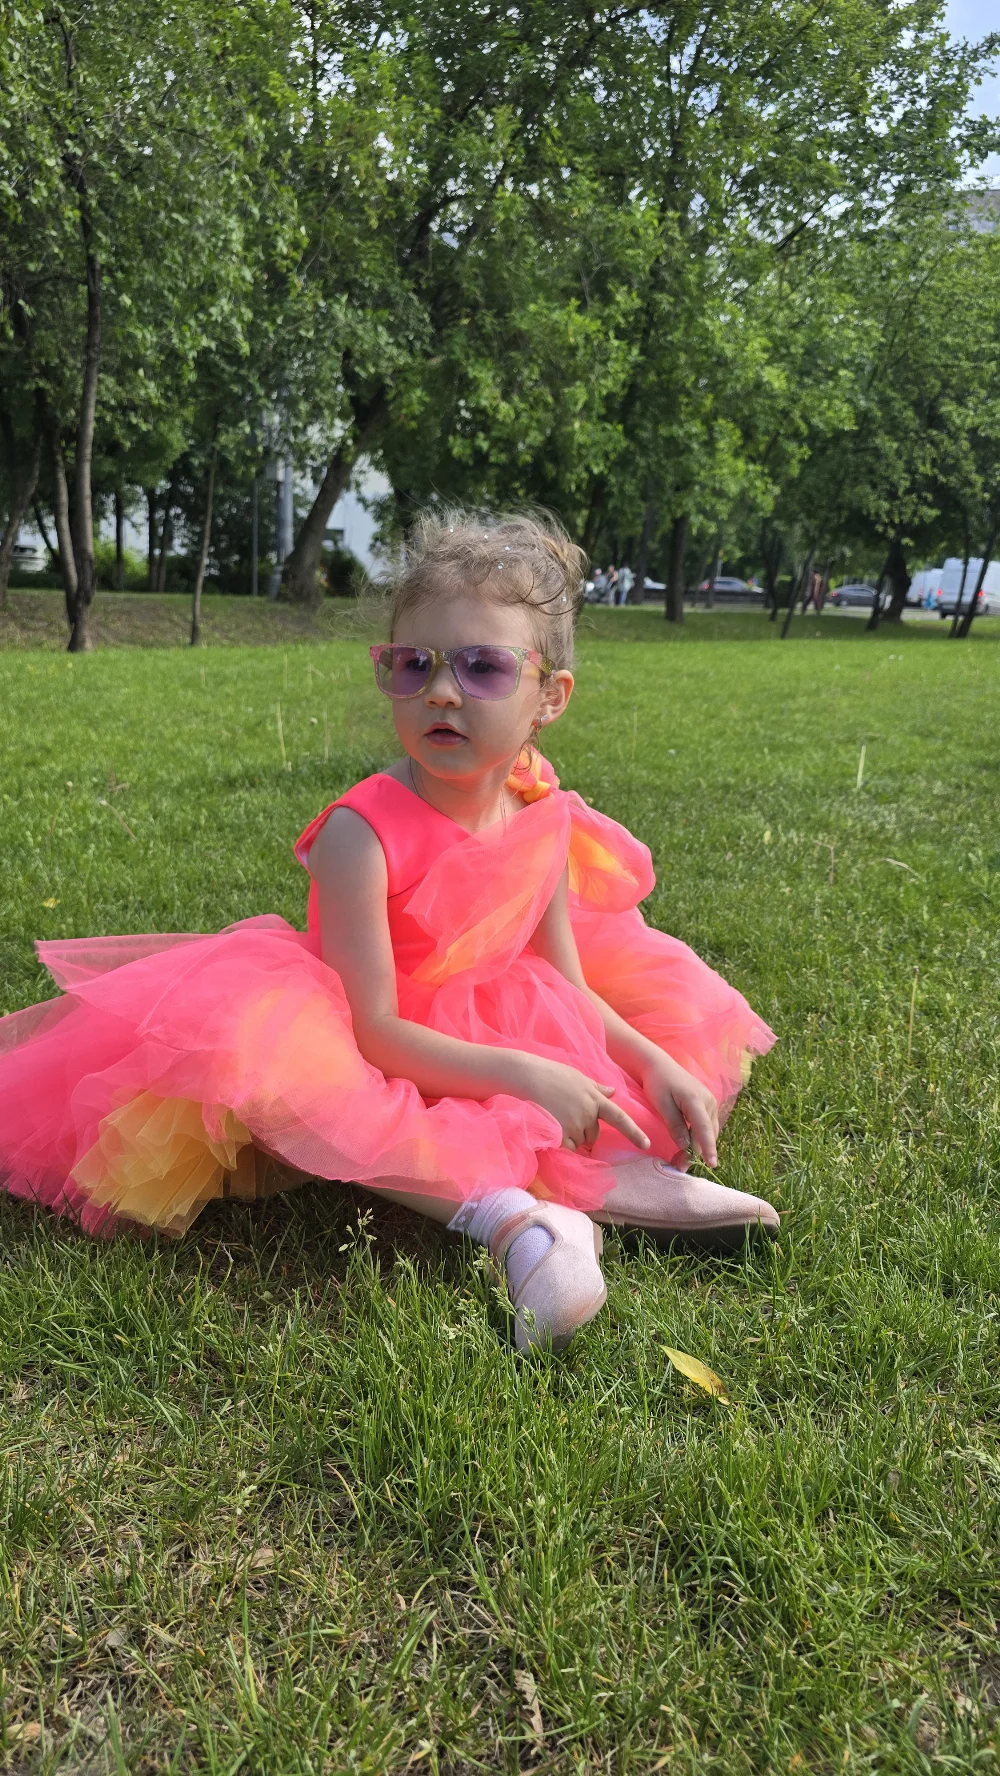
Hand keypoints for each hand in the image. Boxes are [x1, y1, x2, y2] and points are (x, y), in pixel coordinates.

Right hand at [518, 1056, 650, 1153]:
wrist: (529, 1077)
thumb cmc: (552, 1074)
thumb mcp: (578, 1077)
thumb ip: (596, 1088)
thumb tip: (613, 1092)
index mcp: (596, 1098)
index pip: (620, 1118)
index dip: (634, 1132)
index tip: (647, 1145)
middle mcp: (588, 1113)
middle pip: (594, 1135)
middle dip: (584, 1131)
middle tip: (566, 1115)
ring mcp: (575, 1124)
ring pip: (580, 1141)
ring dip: (572, 1136)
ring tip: (557, 1116)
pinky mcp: (561, 1133)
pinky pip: (568, 1147)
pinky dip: (562, 1142)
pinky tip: (552, 1125)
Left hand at [641, 1055, 719, 1166]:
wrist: (659, 1065)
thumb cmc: (657, 1083)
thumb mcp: (662, 1105)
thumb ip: (675, 1125)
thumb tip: (685, 1146)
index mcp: (696, 1100)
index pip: (704, 1129)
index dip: (708, 1148)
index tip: (712, 1164)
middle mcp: (708, 1101)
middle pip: (707, 1133)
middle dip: (697, 1152)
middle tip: (680, 1166)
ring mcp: (709, 1102)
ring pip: (708, 1131)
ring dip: (698, 1146)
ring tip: (682, 1160)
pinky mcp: (706, 1104)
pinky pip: (706, 1125)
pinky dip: (698, 1137)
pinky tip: (688, 1145)